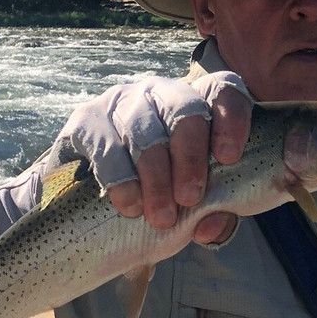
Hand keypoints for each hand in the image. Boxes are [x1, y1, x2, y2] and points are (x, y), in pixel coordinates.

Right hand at [54, 71, 251, 244]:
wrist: (92, 209)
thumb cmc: (162, 198)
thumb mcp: (196, 210)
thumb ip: (215, 217)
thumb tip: (210, 227)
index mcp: (198, 104)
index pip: (223, 90)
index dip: (230, 118)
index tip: (228, 157)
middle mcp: (161, 93)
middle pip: (184, 106)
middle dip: (190, 155)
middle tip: (190, 198)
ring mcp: (121, 102)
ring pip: (144, 129)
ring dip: (155, 177)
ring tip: (162, 217)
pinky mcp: (85, 121)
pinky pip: (105, 146)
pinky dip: (121, 180)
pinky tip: (130, 206)